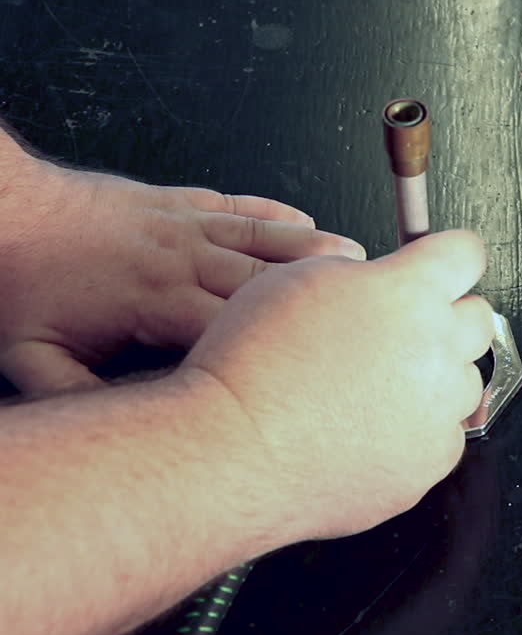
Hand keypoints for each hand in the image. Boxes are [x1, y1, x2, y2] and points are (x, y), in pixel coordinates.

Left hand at [0, 158, 364, 394]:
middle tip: (372, 308)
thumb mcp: (32, 357)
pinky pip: (242, 206)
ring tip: (362, 261)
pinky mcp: (178, 201)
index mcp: (157, 301)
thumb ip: (79, 398)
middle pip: (271, 280)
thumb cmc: (20, 280)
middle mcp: (182, 258)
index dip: (288, 350)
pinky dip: (280, 214)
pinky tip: (308, 222)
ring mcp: (185, 225)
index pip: (241, 331)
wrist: (4, 210)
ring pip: (268, 237)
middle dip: (324, 296)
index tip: (325, 369)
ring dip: (317, 250)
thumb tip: (126, 433)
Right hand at [181, 230, 494, 540]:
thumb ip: (358, 272)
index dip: (450, 256)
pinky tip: (368, 429)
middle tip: (398, 332)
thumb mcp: (295, 279)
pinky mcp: (430, 461)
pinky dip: (417, 432)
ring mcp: (439, 410)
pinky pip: (443, 435)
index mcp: (409, 292)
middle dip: (445, 317)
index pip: (466, 253)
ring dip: (433, 379)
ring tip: (370, 389)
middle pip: (477, 317)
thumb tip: (380, 278)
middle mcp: (437, 348)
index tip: (443, 265)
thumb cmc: (249, 366)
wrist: (232, 451)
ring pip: (463, 381)